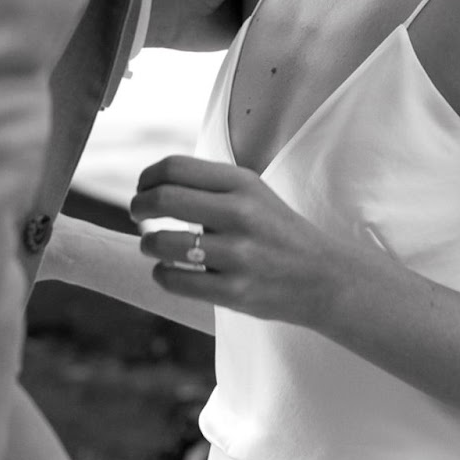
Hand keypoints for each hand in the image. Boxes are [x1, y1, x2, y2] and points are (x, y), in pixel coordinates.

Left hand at [130, 155, 343, 328]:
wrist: (322, 277)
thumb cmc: (276, 231)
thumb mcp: (253, 194)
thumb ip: (210, 186)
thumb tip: (154, 184)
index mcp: (243, 183)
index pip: (175, 167)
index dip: (147, 177)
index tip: (142, 189)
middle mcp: (241, 213)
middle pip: (164, 199)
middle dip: (139, 207)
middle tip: (137, 215)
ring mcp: (238, 254)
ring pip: (164, 243)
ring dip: (148, 244)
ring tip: (153, 245)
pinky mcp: (234, 292)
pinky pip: (176, 281)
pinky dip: (162, 274)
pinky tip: (167, 270)